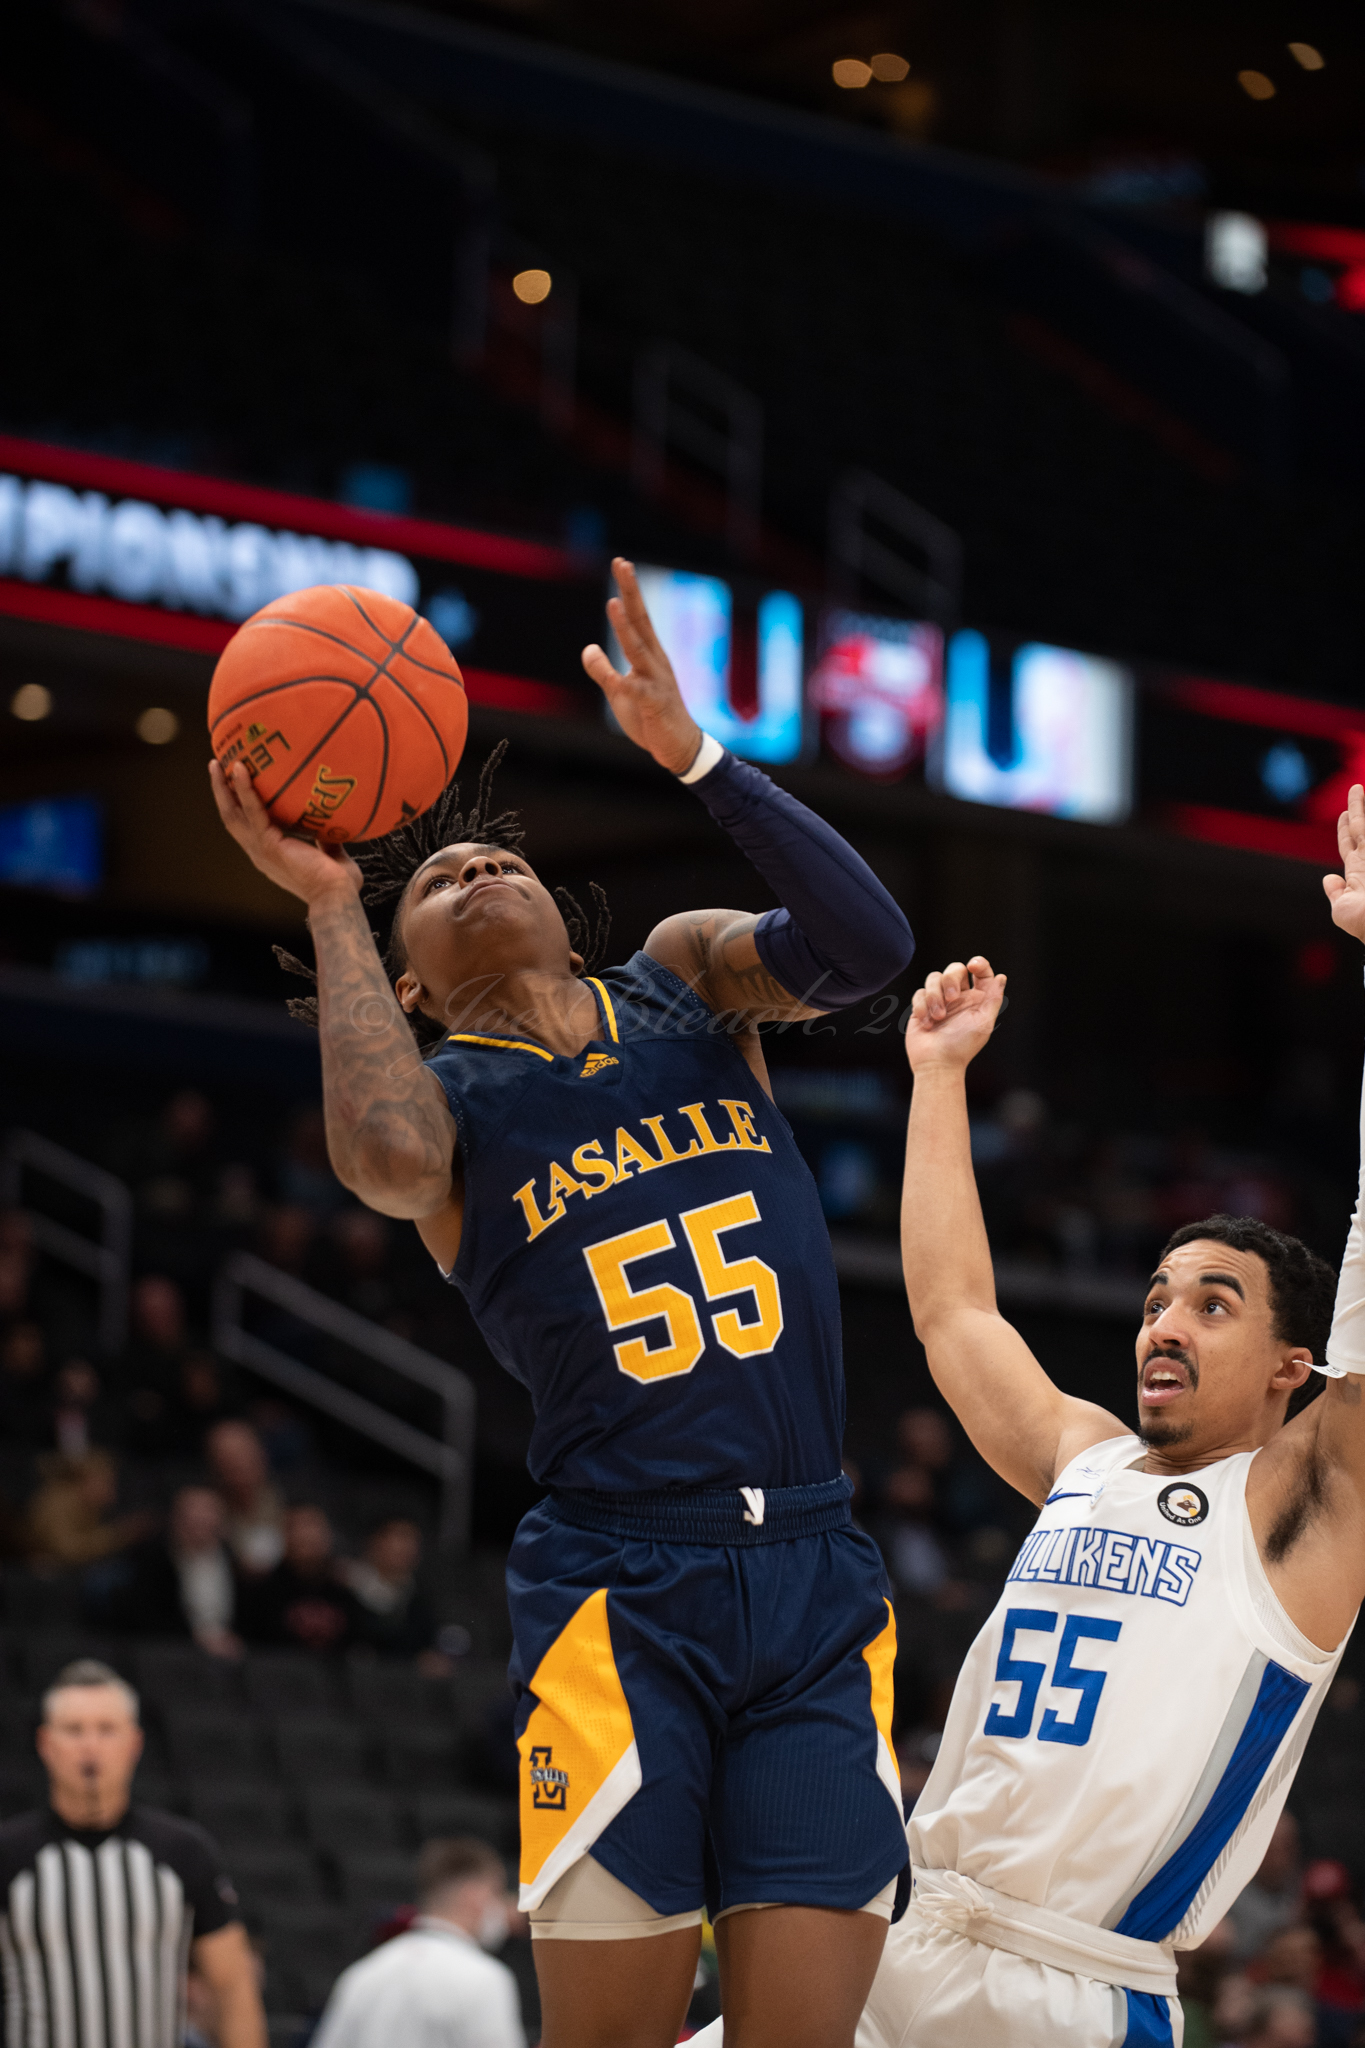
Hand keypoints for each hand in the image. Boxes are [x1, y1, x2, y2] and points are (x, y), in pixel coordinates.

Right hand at [209, 760, 361, 907]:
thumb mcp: (331, 855)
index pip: (246, 825)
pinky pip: (253, 811)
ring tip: (219, 762)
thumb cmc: (338, 884)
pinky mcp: (268, 844)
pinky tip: (241, 769)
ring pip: (233, 813)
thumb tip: (331, 827)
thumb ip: (326, 841)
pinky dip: (245, 789)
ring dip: (224, 787)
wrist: (337, 897)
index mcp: (269, 854)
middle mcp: (259, 852)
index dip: (237, 804)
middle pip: (231, 817)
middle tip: (217, 765)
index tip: (234, 783)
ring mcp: (260, 849)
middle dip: (221, 792)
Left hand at [581, 558, 702, 774]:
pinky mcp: (654, 705)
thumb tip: (588, 649)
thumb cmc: (651, 717)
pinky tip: (617, 678)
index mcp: (649, 656)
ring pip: (639, 649)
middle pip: (641, 621)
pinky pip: (637, 692)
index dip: (628, 592)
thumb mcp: (621, 692)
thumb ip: (603, 671)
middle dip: (631, 593)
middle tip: (622, 564)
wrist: (679, 748)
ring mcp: (657, 682)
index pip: (637, 617)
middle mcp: (655, 662)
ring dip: (626, 627)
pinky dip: (626, 683)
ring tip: (614, 603)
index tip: (621, 564)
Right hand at [905, 956, 1006, 1074]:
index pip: (981, 973)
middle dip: (951, 980)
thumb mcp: (984, 1023)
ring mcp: (939, 1000)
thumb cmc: (962, 1046)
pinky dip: (923, 1006)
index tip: (972, 966)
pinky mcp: (921, 1006)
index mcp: (977, 999)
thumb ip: (993, 999)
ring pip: (934, 978)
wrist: (936, 1063)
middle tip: (952, 999)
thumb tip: (1001, 977)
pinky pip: (919, 993)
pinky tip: (927, 1023)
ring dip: (935, 996)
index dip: (979, 964)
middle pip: (954, 969)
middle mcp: (958, 997)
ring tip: (938, 1017)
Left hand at [1324, 783, 1364, 944]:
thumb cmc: (1363, 923)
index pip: (1349, 844)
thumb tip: (1328, 879)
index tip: (1344, 814)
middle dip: (1358, 809)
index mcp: (1358, 872)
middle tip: (1356, 790)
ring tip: (1360, 788)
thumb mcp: (1342, 911)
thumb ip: (1336, 893)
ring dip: (1364, 808)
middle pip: (1363, 828)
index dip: (1345, 829)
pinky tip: (1362, 809)